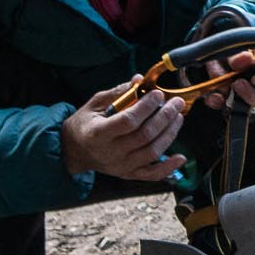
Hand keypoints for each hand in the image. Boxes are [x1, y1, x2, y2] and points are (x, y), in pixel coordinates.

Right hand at [62, 80, 188, 182]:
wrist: (73, 151)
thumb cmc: (85, 124)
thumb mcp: (94, 104)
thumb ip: (117, 92)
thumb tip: (139, 79)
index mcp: (98, 133)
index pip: (128, 121)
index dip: (146, 107)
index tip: (158, 94)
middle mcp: (111, 152)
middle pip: (144, 136)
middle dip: (164, 117)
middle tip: (176, 103)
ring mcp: (121, 166)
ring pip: (152, 152)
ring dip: (169, 134)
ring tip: (178, 117)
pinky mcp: (128, 174)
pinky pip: (152, 174)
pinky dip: (168, 168)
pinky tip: (181, 157)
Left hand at [196, 49, 254, 112]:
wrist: (219, 49)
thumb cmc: (237, 46)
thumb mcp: (238, 45)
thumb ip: (241, 52)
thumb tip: (245, 59)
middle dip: (253, 96)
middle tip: (237, 85)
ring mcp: (249, 99)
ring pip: (249, 110)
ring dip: (233, 100)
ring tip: (220, 87)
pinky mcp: (231, 104)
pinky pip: (226, 109)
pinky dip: (217, 102)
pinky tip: (212, 97)